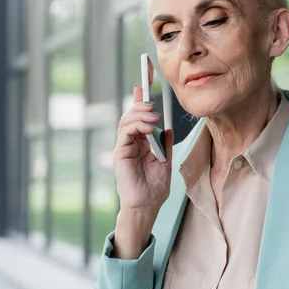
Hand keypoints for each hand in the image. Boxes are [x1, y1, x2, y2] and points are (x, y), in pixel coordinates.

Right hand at [112, 85, 173, 257]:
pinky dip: (136, 125)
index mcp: (141, 142)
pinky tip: (148, 126)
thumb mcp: (166, 161)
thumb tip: (168, 128)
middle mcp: (130, 142)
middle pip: (132, 115)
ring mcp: (124, 146)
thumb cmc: (155, 187)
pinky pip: (125, 132)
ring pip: (127, 121)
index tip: (143, 83)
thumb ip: (166, 144)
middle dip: (141, 104)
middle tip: (152, 102)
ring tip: (153, 115)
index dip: (140, 100)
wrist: (147, 205)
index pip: (139, 117)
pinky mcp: (120, 152)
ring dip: (140, 114)